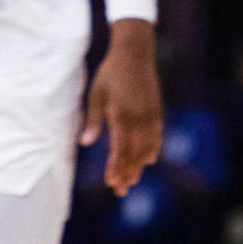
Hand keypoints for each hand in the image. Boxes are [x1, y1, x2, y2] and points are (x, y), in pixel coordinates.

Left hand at [80, 19, 162, 195]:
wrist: (134, 53)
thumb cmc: (110, 73)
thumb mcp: (96, 94)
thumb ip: (93, 120)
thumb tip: (85, 143)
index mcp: (121, 115)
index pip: (120, 149)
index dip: (116, 168)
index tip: (112, 183)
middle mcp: (139, 118)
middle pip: (134, 153)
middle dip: (127, 173)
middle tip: (121, 191)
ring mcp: (151, 114)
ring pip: (147, 147)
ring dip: (139, 165)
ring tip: (133, 180)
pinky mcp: (157, 110)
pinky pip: (156, 135)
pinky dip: (153, 148)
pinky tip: (149, 159)